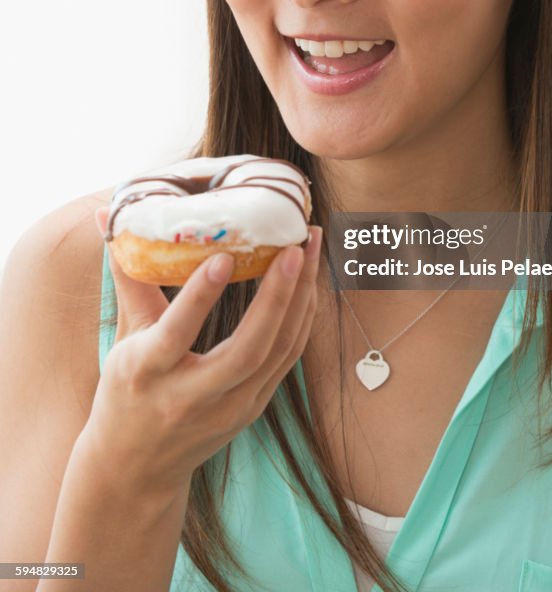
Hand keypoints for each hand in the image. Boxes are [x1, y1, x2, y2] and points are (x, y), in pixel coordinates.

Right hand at [81, 209, 321, 498]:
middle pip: (247, 351)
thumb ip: (127, 278)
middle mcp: (191, 397)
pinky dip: (302, 319)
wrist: (135, 470)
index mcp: (147, 374)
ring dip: (300, 300)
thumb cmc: (125, 392)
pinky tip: (309, 284)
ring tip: (310, 250)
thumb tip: (106, 216)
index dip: (201, 296)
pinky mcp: (253, 410)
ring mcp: (229, 409)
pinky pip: (287, 359)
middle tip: (295, 247)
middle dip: (277, 297)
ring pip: (277, 354)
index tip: (225, 256)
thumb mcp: (123, 339)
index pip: (178, 334)